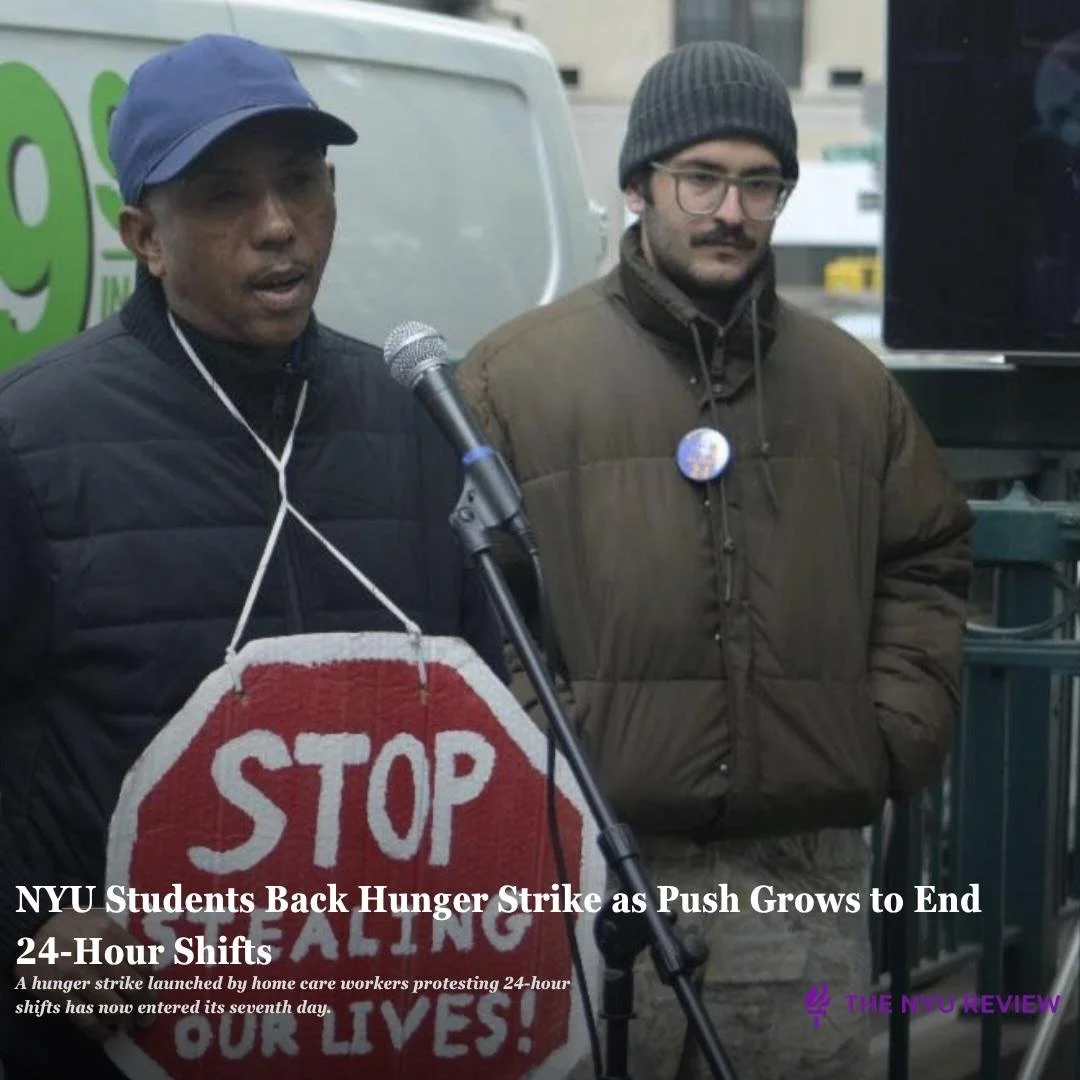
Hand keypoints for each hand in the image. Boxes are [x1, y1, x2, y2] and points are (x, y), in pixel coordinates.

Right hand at [22, 907, 157, 1041]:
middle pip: (134, 987)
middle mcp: (99, 954)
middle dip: (144, 1006)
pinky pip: (85, 1018)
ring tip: (127, 1023)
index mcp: (112, 933)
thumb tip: (144, 958)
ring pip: (113, 1007)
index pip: (144, 964)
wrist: (31, 933)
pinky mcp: (60, 994)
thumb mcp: (100, 917)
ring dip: (124, 1019)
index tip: (150, 991)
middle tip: (145, 1016)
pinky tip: (106, 1033)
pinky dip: (100, 1030)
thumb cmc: (70, 924)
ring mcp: (78, 976)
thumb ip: (122, 936)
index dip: (150, 982)